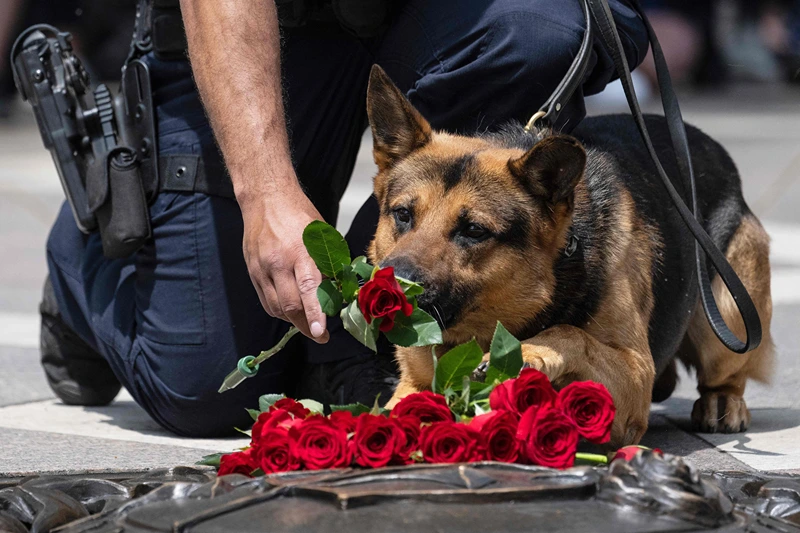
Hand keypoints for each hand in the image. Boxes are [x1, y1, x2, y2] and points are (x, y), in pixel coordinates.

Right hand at [240, 185, 329, 342]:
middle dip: (307, 326)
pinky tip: (291, 310)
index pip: (309, 288)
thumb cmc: (300, 216)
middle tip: (321, 334)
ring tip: (308, 322)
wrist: (266, 199)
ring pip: (277, 308)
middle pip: (291, 305)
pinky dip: (280, 311)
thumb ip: (330, 265)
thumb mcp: (323, 237)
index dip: (315, 314)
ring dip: (294, 320)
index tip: (320, 333)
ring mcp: (262, 268)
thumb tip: (339, 292)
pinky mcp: (252, 272)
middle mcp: (279, 262)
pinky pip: (266, 301)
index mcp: (301, 251)